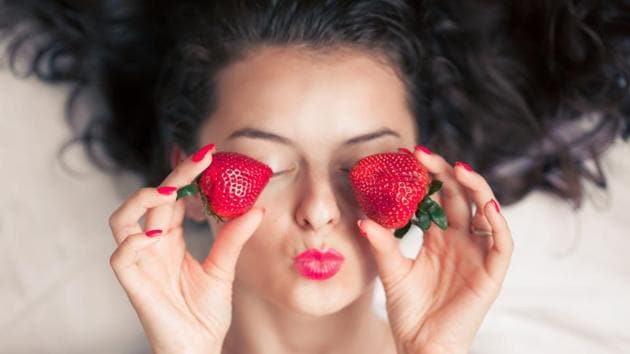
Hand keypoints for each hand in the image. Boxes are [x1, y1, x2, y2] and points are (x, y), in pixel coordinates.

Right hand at [108, 145, 263, 353]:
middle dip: (173, 175)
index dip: (184, 174)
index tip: (207, 153)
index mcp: (170, 239)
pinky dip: (135, 241)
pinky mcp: (133, 284)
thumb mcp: (223, 269)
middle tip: (200, 158)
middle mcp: (152, 245)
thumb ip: (233, 238)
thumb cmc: (204, 313)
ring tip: (168, 190)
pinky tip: (158, 234)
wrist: (198, 349)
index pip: (171, 198)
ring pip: (120, 220)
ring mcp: (140, 263)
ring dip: (141, 200)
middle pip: (150, 200)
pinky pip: (120, 256)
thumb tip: (257, 208)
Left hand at [357, 147, 512, 353]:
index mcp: (438, 238)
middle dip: (445, 173)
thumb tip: (362, 219)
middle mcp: (460, 240)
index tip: (407, 156)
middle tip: (423, 155)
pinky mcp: (492, 273)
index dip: (426, 177)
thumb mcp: (392, 273)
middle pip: (460, 197)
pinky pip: (501, 243)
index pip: (437, 198)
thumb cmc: (409, 312)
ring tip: (458, 168)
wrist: (422, 347)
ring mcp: (477, 254)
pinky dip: (498, 222)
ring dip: (476, 187)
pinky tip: (485, 204)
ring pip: (485, 211)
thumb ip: (382, 246)